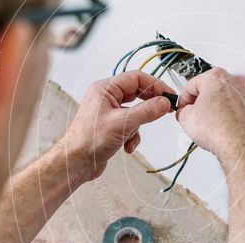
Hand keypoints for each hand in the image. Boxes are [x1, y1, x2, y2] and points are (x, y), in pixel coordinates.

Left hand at [59, 71, 174, 179]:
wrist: (76, 162)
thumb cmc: (88, 141)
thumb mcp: (123, 123)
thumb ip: (147, 111)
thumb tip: (164, 102)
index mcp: (105, 89)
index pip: (136, 78)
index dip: (154, 85)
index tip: (168, 95)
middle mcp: (106, 98)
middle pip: (137, 93)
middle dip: (149, 105)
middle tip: (164, 109)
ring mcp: (109, 112)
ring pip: (135, 111)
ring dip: (138, 125)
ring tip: (133, 134)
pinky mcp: (111, 126)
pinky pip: (130, 125)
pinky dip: (132, 135)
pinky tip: (127, 145)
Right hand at [176, 67, 244, 165]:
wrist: (240, 146)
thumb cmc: (220, 131)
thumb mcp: (186, 119)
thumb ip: (183, 111)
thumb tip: (185, 113)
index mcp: (216, 78)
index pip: (193, 84)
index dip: (184, 98)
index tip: (184, 106)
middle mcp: (235, 82)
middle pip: (212, 88)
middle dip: (203, 100)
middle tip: (196, 114)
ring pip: (228, 97)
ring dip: (218, 107)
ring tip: (211, 122)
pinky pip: (240, 108)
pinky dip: (232, 114)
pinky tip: (225, 126)